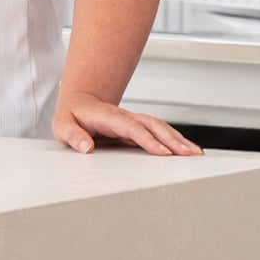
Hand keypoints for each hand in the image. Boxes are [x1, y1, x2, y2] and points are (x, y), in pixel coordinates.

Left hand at [53, 90, 200, 154]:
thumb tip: (86, 148)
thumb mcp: (62, 126)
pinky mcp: (139, 129)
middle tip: (190, 155)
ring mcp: (134, 122)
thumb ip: (73, 136)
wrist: (79, 103)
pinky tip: (188, 151)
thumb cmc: (71, 116)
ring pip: (161, 128)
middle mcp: (126, 117)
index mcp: (108, 117)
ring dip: (179, 140)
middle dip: (172, 140)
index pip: (132, 128)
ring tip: (196, 155)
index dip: (147, 140)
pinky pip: (160, 133)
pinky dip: (176, 141)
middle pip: (153, 126)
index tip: (163, 153)